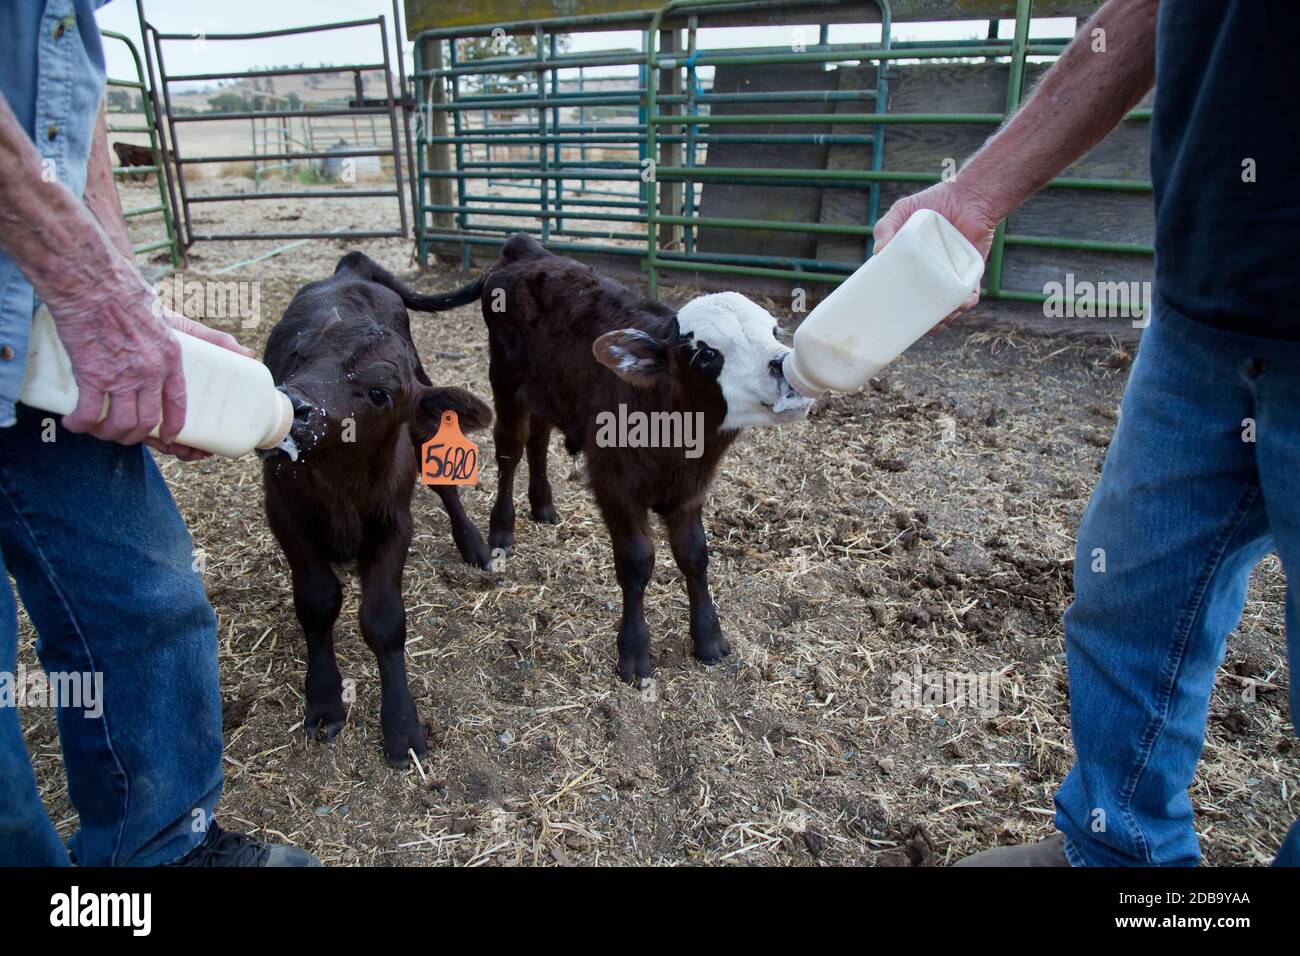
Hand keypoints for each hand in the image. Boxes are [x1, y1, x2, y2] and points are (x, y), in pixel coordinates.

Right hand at [43, 254, 252, 458]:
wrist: (96, 283)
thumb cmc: (134, 300)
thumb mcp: (181, 321)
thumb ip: (214, 340)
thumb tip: (248, 354)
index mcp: (171, 361)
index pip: (179, 405)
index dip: (176, 430)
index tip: (172, 441)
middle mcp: (149, 373)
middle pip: (147, 421)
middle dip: (135, 436)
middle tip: (125, 435)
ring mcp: (120, 376)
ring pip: (119, 423)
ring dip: (109, 434)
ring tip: (100, 431)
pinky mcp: (91, 374)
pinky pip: (87, 413)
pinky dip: (80, 424)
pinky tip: (75, 425)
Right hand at [872, 179, 999, 313]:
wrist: (971, 196)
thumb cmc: (936, 201)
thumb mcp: (903, 210)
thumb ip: (886, 226)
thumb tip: (878, 252)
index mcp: (913, 265)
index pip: (903, 291)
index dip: (899, 308)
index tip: (893, 319)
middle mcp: (931, 274)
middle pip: (925, 306)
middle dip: (924, 322)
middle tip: (920, 326)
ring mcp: (951, 275)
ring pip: (947, 306)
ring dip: (945, 317)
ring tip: (942, 317)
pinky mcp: (970, 273)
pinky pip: (969, 296)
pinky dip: (965, 303)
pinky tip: (960, 304)